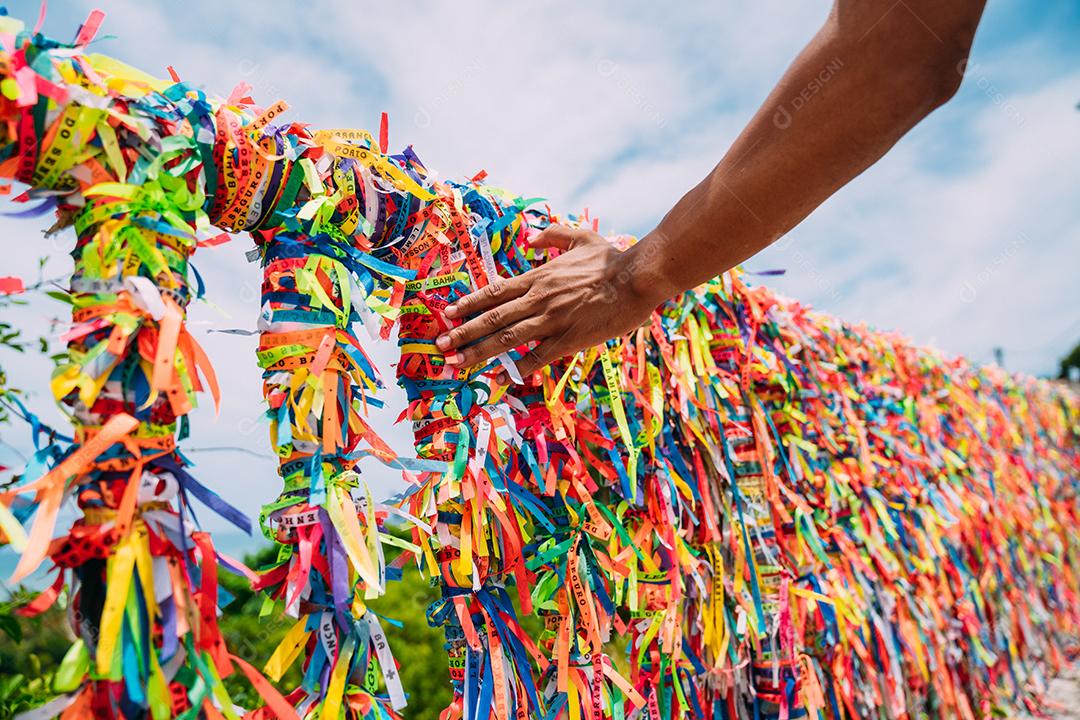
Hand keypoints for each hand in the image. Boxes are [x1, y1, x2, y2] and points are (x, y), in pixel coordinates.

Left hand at [436, 224, 665, 382]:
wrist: (636, 278)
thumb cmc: (611, 259)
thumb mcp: (580, 237)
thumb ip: (552, 235)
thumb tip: (531, 238)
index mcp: (538, 277)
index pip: (494, 292)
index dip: (468, 304)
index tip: (448, 313)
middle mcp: (538, 299)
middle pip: (492, 317)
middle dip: (463, 332)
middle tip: (440, 344)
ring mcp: (551, 320)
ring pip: (507, 338)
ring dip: (478, 351)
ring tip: (456, 363)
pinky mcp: (568, 339)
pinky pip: (537, 357)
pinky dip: (517, 369)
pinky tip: (501, 379)